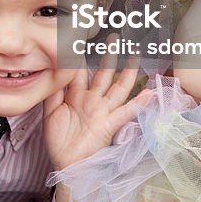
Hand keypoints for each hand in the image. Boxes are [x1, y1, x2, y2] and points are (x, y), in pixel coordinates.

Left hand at [43, 51, 148, 171]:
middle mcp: (93, 100)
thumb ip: (53, 92)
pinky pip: (126, 112)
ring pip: (117, 87)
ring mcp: (102, 111)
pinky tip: (150, 93)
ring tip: (136, 55)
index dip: (82, 55)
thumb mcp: (50, 112)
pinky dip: (139, 103)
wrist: (66, 164)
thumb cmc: (58, 139)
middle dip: (109, 55)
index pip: (81, 71)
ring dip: (128, 72)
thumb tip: (54, 70)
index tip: (85, 39)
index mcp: (77, 95)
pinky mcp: (109, 124)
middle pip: (103, 73)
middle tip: (114, 37)